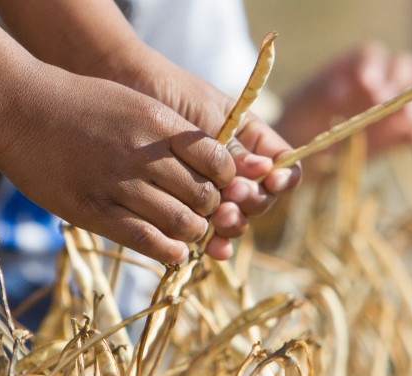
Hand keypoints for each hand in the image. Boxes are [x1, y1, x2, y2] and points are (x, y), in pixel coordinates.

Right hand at [0, 66, 235, 264]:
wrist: (19, 108)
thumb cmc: (78, 104)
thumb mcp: (133, 104)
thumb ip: (168, 132)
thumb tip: (205, 160)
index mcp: (159, 123)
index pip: (217, 159)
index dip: (226, 179)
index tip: (221, 186)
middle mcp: (144, 154)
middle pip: (203, 195)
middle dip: (213, 210)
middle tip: (208, 215)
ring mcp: (118, 183)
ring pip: (180, 221)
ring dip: (193, 233)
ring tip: (190, 235)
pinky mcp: (93, 210)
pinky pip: (143, 238)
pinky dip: (168, 250)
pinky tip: (176, 254)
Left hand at [108, 48, 302, 259]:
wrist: (128, 92)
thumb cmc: (172, 95)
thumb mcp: (208, 116)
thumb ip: (232, 145)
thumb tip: (263, 169)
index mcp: (251, 141)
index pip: (282, 166)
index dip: (283, 178)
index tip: (272, 182)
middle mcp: (236, 169)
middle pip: (261, 197)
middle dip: (252, 202)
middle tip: (233, 197)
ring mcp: (212, 190)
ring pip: (238, 218)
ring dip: (234, 224)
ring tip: (220, 219)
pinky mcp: (186, 208)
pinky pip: (208, 230)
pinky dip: (215, 242)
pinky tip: (213, 248)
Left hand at [276, 43, 411, 156]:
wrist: (304, 147)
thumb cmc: (301, 118)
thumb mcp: (303, 107)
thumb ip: (319, 96)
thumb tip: (338, 92)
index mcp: (354, 66)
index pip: (372, 54)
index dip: (372, 65)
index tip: (365, 83)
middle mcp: (380, 80)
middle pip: (405, 67)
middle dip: (399, 81)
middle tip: (384, 100)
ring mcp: (395, 106)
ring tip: (409, 119)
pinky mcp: (401, 133)